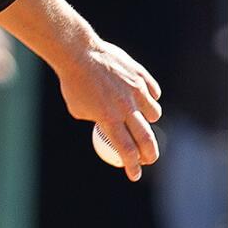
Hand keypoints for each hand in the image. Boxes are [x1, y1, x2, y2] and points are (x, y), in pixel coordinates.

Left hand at [55, 38, 162, 180]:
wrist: (78, 53)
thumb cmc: (73, 82)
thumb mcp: (78, 109)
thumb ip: (97, 120)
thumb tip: (107, 130)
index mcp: (109, 118)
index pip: (126, 150)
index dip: (132, 165)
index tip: (134, 175)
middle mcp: (126, 107)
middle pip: (146, 138)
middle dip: (150, 154)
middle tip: (148, 159)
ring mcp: (136, 90)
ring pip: (154, 114)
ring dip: (149, 121)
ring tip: (140, 121)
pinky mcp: (141, 76)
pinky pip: (154, 93)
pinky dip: (150, 98)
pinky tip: (143, 99)